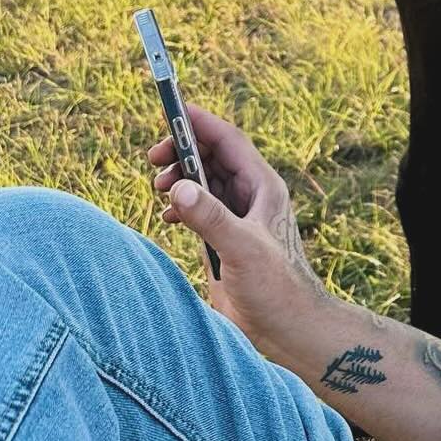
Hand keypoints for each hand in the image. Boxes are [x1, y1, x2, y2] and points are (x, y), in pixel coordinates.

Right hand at [148, 100, 327, 360]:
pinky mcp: (224, 242)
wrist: (287, 329)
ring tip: (157, 187)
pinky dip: (181, 205)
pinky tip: (167, 215)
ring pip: (204, 182)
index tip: (174, 110)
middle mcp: (250, 198)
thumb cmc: (277, 288)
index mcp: (263, 188)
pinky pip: (199, 210)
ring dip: (180, 178)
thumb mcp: (242, 249)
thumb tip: (179, 186)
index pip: (230, 142)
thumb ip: (211, 218)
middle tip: (153, 158)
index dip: (203, 124)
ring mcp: (237, 220)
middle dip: (183, 151)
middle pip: (213, 158)